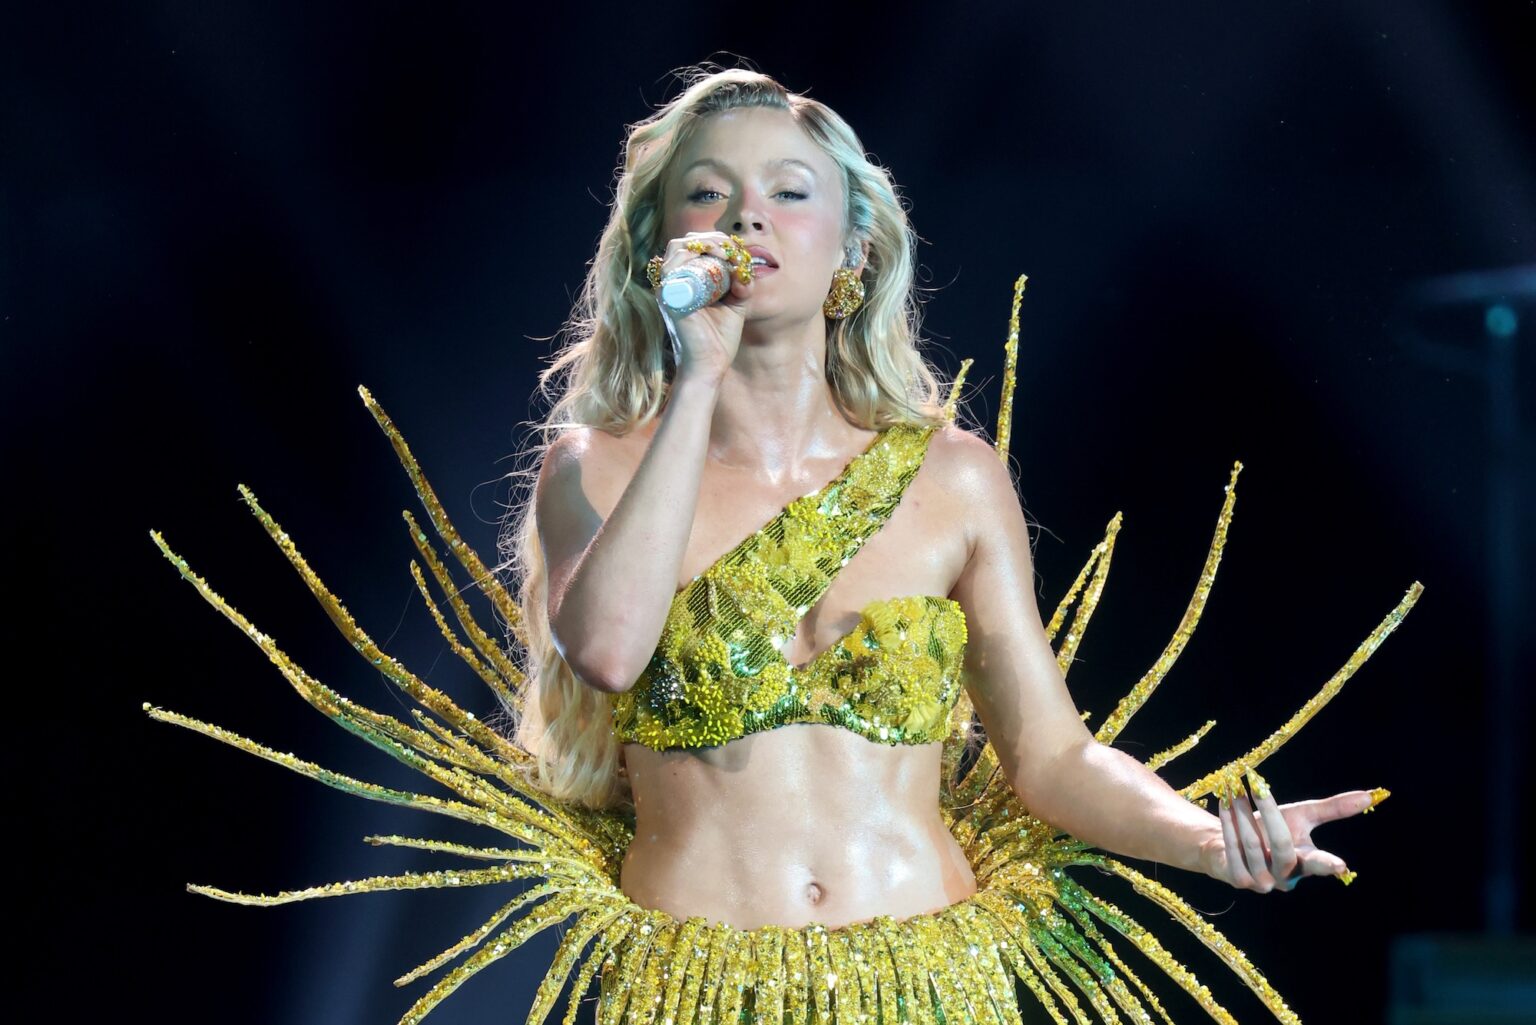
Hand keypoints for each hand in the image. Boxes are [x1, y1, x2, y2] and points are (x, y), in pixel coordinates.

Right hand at [652, 231, 758, 383]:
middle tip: (732, 250)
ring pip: (677, 248)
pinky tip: (717, 260)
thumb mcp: (736, 304)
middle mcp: (673, 283)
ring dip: (705, 244)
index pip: (693, 247)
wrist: (710, 365)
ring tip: (726, 253)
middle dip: (711, 238)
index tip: (737, 251)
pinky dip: (695, 256)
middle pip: (684, 242)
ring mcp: (668, 289)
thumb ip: (741, 284)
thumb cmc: (719, 339)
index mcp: (685, 282)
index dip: (715, 240)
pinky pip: (673, 266)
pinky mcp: (669, 298)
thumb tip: (743, 268)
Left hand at [1197, 767, 1384, 892]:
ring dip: (1241, 812)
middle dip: (1269, 812)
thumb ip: (1333, 809)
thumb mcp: (1303, 817)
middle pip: (1281, 845)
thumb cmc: (1272, 829)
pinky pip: (1233, 849)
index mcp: (1306, 862)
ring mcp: (1262, 882)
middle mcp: (1286, 876)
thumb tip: (1371, 795)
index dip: (1328, 866)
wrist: (1231, 845)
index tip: (1341, 867)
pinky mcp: (1239, 880)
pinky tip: (1224, 801)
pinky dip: (1227, 822)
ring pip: (1252, 844)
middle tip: (1258, 784)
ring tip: (1235, 785)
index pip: (1318, 864)